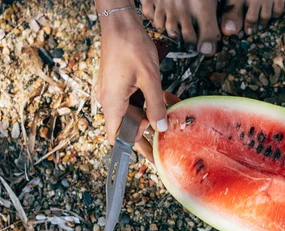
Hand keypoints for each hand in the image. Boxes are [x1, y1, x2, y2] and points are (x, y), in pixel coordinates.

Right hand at [95, 3, 166, 159]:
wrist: (120, 21)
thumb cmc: (130, 46)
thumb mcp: (149, 79)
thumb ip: (156, 105)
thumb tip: (161, 127)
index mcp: (112, 103)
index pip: (117, 137)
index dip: (134, 148)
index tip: (152, 156)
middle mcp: (110, 100)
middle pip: (129, 126)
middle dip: (150, 132)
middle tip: (170, 140)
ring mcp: (115, 92)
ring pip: (135, 112)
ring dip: (154, 115)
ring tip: (173, 120)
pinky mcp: (121, 84)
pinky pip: (136, 99)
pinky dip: (151, 102)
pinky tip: (169, 102)